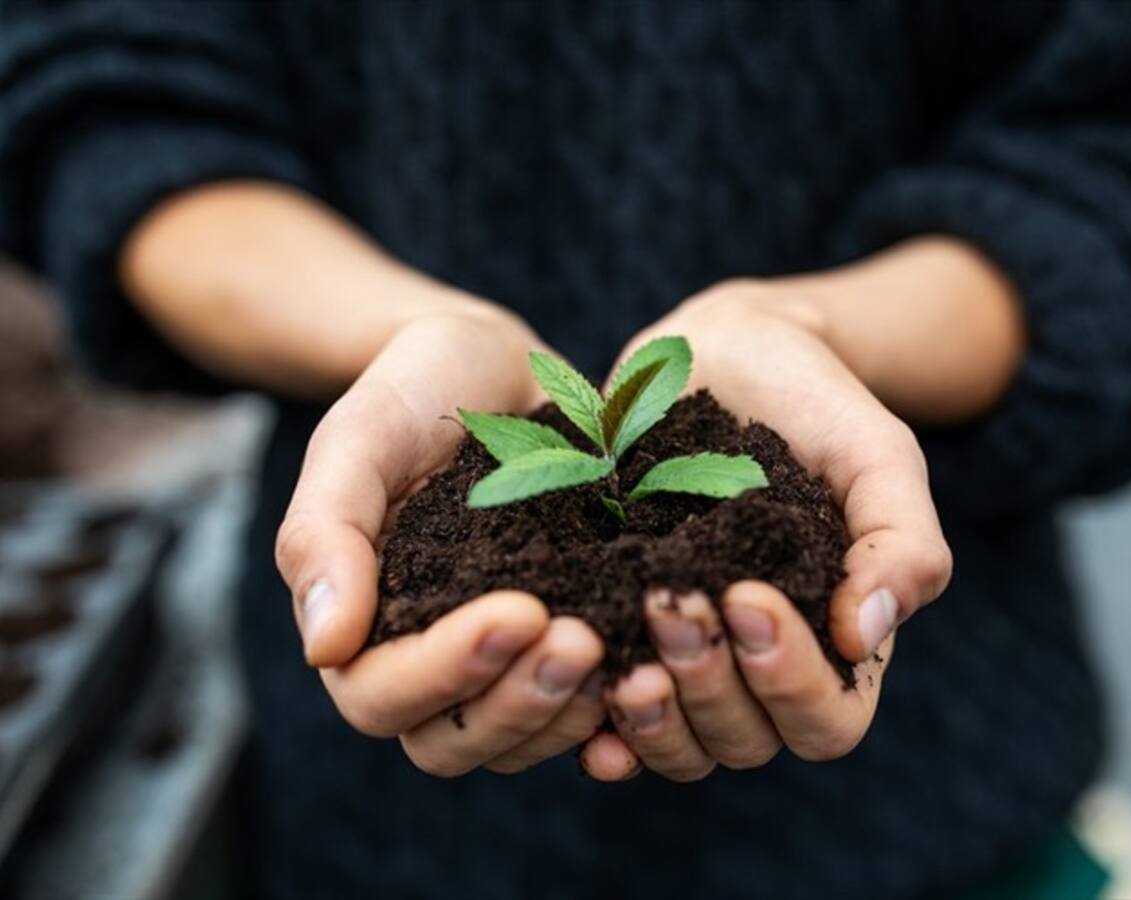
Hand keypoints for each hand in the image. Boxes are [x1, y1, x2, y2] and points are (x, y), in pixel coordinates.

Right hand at [276, 302, 608, 775]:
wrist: (491, 365)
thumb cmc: (412, 391)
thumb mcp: (358, 439)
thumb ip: (324, 534)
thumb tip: (324, 648)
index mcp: (362, 623)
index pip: (380, 696)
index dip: (445, 672)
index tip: (519, 611)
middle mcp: (427, 656)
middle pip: (451, 741)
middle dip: (518, 703)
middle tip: (583, 640)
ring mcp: (497, 659)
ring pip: (519, 739)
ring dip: (568, 712)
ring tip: (623, 648)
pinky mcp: (560, 641)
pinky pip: (580, 711)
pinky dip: (615, 707)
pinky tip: (656, 667)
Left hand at [580, 277, 953, 781]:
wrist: (725, 352)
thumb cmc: (814, 403)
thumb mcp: (876, 455)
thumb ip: (900, 541)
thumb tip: (867, 635)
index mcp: (835, 642)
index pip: (827, 719)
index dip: (789, 681)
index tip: (747, 596)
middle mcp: (760, 667)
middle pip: (745, 740)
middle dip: (708, 682)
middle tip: (668, 600)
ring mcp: (690, 656)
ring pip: (679, 744)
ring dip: (651, 715)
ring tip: (617, 655)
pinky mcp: (622, 632)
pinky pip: (610, 716)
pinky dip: (597, 725)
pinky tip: (579, 692)